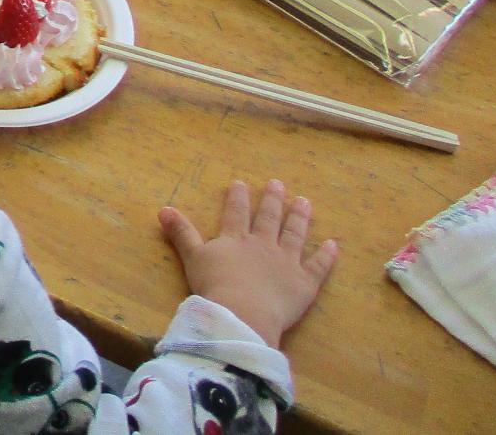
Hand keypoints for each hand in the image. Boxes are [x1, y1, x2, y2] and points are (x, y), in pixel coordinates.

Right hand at [160, 179, 337, 347]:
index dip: (239, 197)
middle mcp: (263, 245)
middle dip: (273, 200)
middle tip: (278, 184)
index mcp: (236, 239)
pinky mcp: (304, 283)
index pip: (237, 213)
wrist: (243, 313)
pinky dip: (326, 256)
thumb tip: (162, 208)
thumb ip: (181, 233)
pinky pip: (318, 266)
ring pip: (295, 235)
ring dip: (300, 218)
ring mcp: (286, 262)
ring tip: (304, 202)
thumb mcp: (192, 257)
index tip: (242, 183)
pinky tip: (333, 244)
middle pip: (269, 218)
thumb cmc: (215, 286)